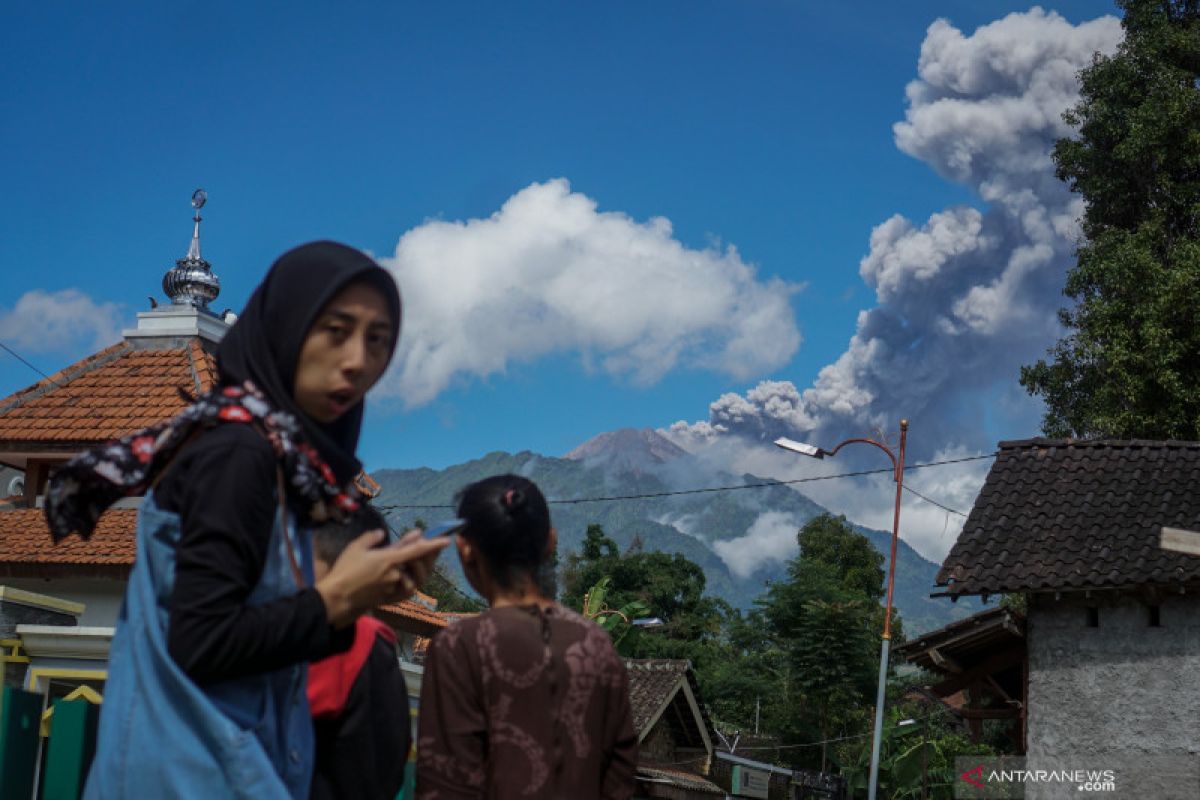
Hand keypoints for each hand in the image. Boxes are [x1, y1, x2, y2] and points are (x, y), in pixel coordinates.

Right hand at [316, 529, 449, 627]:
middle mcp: (395, 574)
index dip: (433, 545)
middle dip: (425, 554)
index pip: (417, 550)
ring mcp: (394, 587)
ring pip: (414, 576)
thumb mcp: (356, 548)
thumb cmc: (344, 570)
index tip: (447, 540)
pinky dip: (410, 581)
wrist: (338, 598)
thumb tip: (382, 533)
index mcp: (388, 559)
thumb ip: (371, 538)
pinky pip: (407, 589)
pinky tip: (408, 576)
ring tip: (416, 559)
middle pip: (418, 563)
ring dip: (417, 568)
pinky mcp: (390, 598)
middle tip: (424, 545)